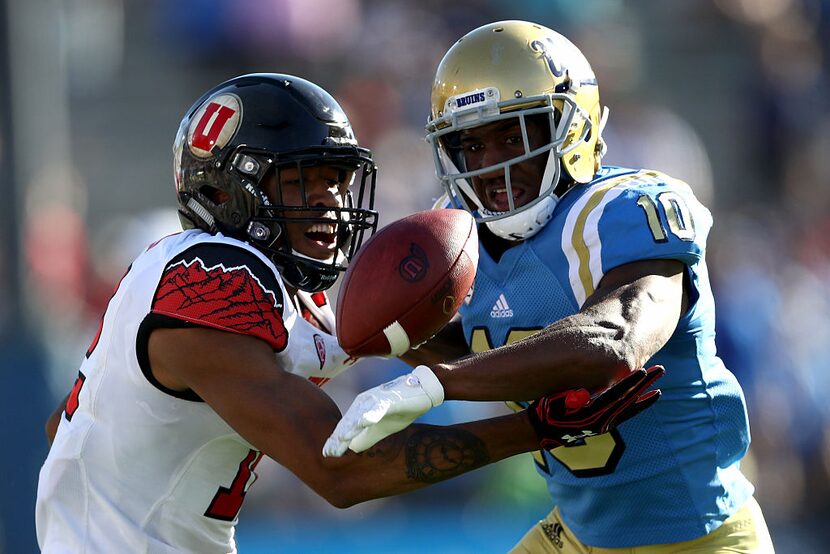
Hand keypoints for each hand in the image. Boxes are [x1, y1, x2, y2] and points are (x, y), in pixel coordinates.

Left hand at [322, 365, 443, 456]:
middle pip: (349, 422)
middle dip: (338, 437)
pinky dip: (371, 415)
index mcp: (361, 410)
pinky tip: (364, 423)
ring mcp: (376, 400)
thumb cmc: (401, 409)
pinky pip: (378, 408)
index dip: (336, 441)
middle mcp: (365, 403)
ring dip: (351, 427)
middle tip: (329, 452)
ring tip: (342, 438)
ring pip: (360, 415)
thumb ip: (367, 436)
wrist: (422, 390)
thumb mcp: (382, 428)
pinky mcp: (389, 399)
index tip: (327, 454)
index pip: (346, 427)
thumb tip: (352, 448)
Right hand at [527, 365, 664, 449]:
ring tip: (658, 387)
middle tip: (662, 369)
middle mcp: (602, 421)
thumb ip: (569, 398)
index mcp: (593, 414)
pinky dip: (634, 405)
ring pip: (630, 409)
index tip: (645, 370)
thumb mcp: (555, 402)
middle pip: (630, 400)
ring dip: (644, 396)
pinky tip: (641, 398)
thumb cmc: (547, 410)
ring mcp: (604, 424)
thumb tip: (583, 394)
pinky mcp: (602, 424)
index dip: (632, 382)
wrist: (543, 430)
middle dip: (646, 384)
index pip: (618, 395)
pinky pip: (623, 413)